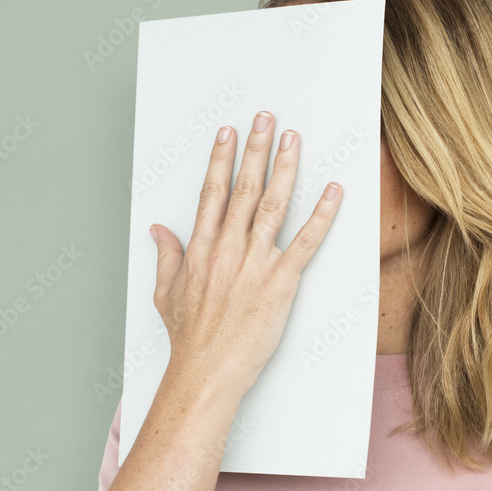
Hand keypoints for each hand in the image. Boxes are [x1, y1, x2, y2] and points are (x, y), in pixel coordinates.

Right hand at [149, 111, 342, 393]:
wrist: (207, 371)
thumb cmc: (191, 339)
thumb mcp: (166, 294)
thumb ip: (166, 257)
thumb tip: (159, 231)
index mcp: (202, 249)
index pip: (211, 192)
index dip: (221, 158)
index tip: (228, 133)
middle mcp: (228, 248)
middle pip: (244, 187)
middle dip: (256, 149)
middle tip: (266, 119)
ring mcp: (255, 263)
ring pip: (273, 204)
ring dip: (286, 168)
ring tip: (294, 140)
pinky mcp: (281, 282)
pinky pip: (306, 241)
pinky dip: (322, 214)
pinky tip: (333, 192)